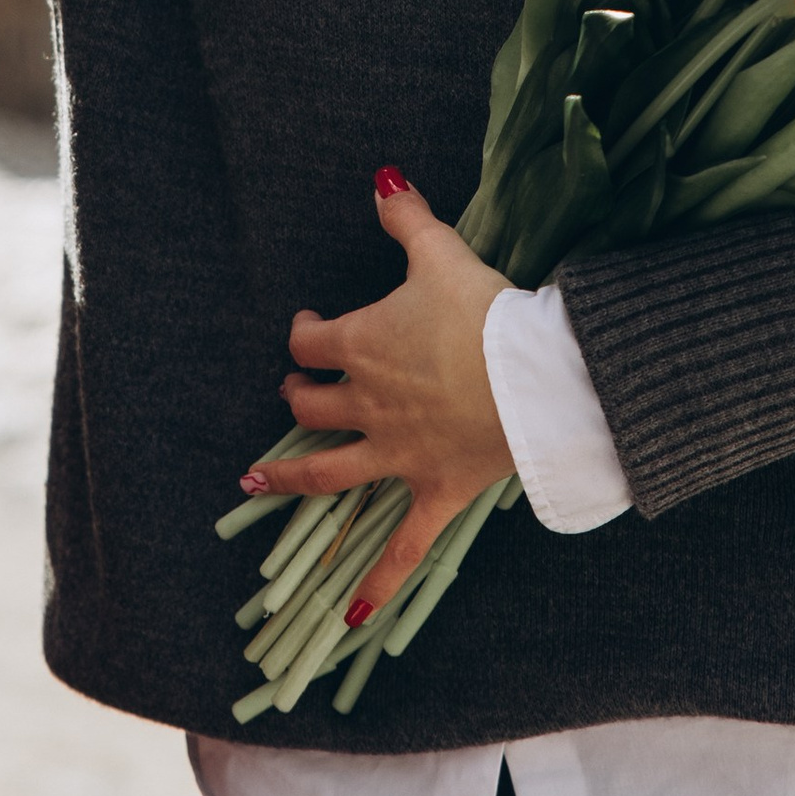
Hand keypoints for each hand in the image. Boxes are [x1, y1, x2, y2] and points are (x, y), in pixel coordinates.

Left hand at [246, 174, 512, 624]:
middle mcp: (367, 403)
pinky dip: (376, 585)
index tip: (308, 326)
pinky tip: (348, 618)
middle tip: (298, 391)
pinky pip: (400, 549)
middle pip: (310, 402)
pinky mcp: (433, 491)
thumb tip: (382, 176)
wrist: (536, 374)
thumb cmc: (486, 310)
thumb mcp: (442, 253)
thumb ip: (406, 215)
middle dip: (299, 395)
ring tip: (258, 480)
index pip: (309, 339)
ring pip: (327, 470)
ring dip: (291, 475)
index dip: (303, 332)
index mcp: (362, 345)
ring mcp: (396, 453)